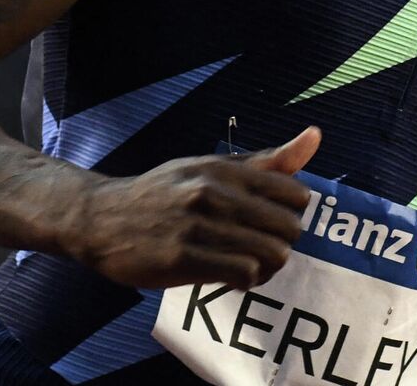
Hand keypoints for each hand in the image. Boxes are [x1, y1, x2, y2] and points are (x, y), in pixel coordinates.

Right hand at [66, 127, 320, 289]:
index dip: (291, 214)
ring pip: (271, 253)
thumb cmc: (163, 193)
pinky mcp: (182, 259)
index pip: (294, 193)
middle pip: (288, 228)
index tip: (272, 221)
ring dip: (266, 266)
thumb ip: (266, 160)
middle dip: (282, 243)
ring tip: (248, 264)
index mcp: (224, 169)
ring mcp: (197, 226)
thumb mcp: (210, 167)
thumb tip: (316, 137)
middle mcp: (213, 193)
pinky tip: (230, 275)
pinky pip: (243, 274)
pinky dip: (246, 280)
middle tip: (261, 247)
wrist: (100, 218)